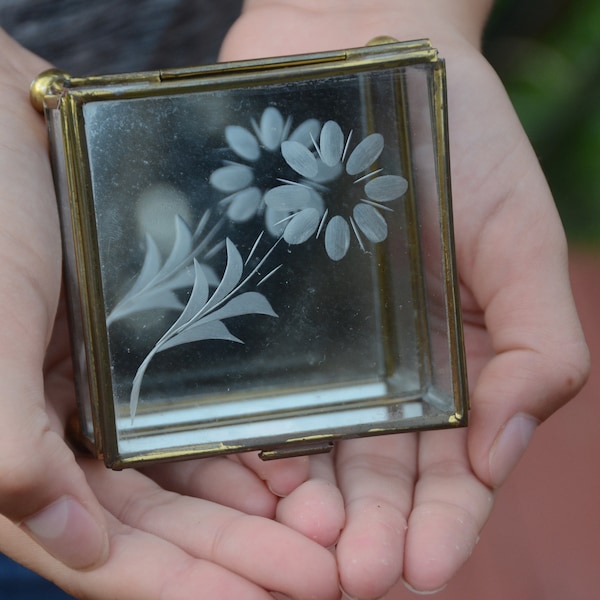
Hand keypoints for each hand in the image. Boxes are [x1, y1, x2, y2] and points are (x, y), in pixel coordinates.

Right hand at [0, 28, 340, 599]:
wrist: (4, 129)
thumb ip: (11, 455)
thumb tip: (79, 548)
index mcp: (21, 451)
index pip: (111, 553)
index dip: (192, 587)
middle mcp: (67, 434)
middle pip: (166, 526)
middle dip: (245, 555)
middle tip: (328, 571)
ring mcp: (110, 393)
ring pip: (194, 478)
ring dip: (259, 509)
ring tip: (331, 529)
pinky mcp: (144, 352)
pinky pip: (203, 416)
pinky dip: (249, 446)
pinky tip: (301, 467)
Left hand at [220, 1, 589, 596]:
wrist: (369, 61)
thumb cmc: (456, 140)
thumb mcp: (518, 239)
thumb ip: (536, 346)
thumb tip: (503, 447)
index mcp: (453, 362)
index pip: (452, 466)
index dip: (443, 520)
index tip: (421, 565)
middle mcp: (384, 371)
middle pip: (378, 475)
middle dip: (371, 531)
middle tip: (353, 577)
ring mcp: (319, 350)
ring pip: (315, 452)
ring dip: (313, 510)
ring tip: (305, 556)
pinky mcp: (262, 319)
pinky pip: (256, 394)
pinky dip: (257, 447)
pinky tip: (253, 488)